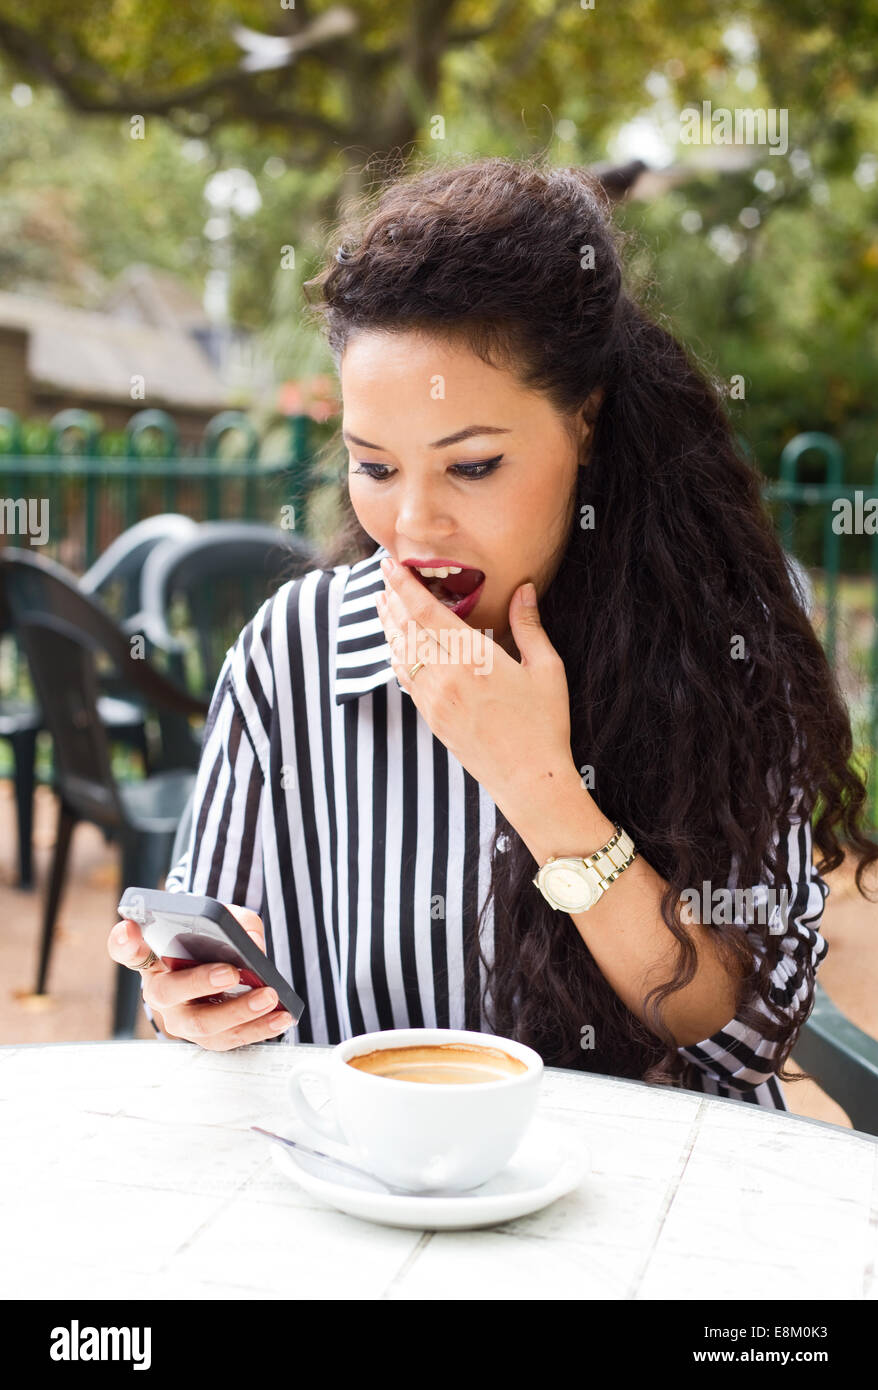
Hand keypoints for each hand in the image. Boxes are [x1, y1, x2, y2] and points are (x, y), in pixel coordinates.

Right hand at [106, 905, 291, 1050]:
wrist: (217, 969)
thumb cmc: (212, 942)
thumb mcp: (223, 920)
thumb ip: (235, 922)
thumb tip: (253, 945)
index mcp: (153, 957)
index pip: (127, 948)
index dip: (125, 941)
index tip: (131, 931)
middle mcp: (159, 991)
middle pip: (169, 992)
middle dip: (200, 983)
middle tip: (230, 972)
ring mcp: (181, 1018)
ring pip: (202, 1024)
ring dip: (238, 1011)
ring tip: (268, 996)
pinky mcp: (207, 1036)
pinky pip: (229, 1039)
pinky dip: (259, 1029)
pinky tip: (281, 1017)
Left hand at [376, 558, 573, 807]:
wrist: (529, 780)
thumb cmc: (544, 724)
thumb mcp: (546, 669)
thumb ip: (529, 626)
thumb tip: (524, 588)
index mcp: (472, 659)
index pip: (426, 613)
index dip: (404, 586)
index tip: (391, 566)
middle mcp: (445, 677)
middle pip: (406, 630)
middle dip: (392, 600)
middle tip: (384, 577)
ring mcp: (434, 701)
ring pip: (401, 654)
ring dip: (390, 626)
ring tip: (383, 604)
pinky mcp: (432, 719)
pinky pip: (406, 680)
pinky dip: (398, 656)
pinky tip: (398, 647)